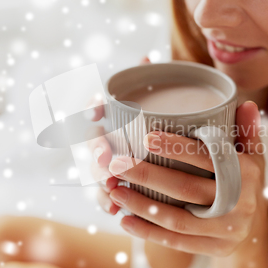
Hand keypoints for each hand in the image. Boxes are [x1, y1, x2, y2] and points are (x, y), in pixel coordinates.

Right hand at [89, 56, 150, 215]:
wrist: (174, 157)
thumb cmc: (163, 125)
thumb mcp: (163, 105)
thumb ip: (154, 82)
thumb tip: (147, 57)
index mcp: (114, 116)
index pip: (96, 107)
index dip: (93, 107)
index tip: (98, 110)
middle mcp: (106, 138)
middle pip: (93, 142)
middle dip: (96, 150)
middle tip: (106, 158)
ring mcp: (107, 163)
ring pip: (95, 171)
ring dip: (100, 180)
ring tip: (111, 188)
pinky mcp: (114, 185)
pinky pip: (104, 195)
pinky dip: (107, 202)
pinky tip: (114, 210)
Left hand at [107, 102, 267, 256]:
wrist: (256, 224)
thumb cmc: (245, 179)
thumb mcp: (252, 154)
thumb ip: (246, 129)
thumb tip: (246, 103)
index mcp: (247, 173)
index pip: (209, 157)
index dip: (178, 148)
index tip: (146, 138)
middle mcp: (240, 203)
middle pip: (186, 188)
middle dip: (147, 175)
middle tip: (117, 164)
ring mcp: (228, 230)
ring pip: (177, 219)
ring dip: (142, 205)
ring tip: (115, 190)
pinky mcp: (216, 249)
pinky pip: (177, 242)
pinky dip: (148, 232)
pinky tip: (125, 219)